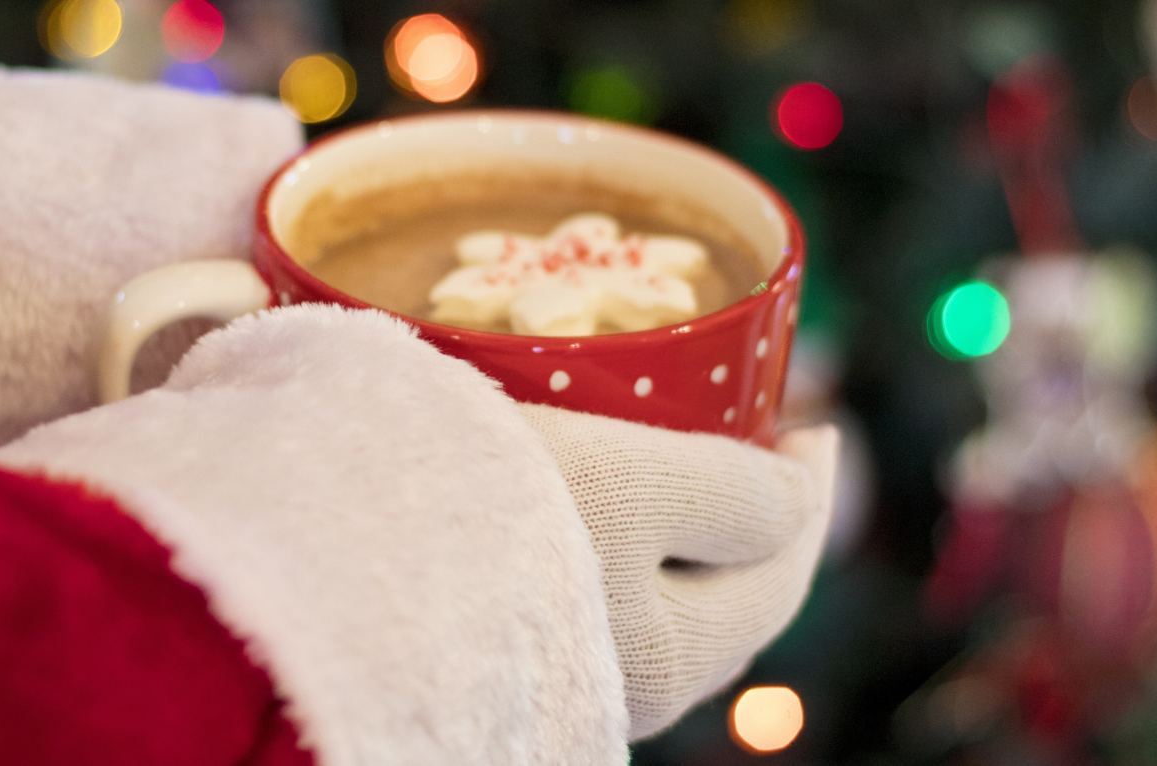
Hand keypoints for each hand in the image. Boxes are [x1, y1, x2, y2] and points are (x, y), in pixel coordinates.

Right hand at [520, 405, 836, 739]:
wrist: (344, 546)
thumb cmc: (499, 511)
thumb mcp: (629, 483)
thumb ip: (730, 494)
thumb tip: (801, 499)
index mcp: (670, 663)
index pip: (777, 583)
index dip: (807, 496)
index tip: (812, 427)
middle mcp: (625, 693)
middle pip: (727, 605)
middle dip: (754, 526)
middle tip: (763, 448)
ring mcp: (570, 676)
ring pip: (666, 607)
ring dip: (694, 539)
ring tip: (690, 474)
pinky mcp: (520, 644)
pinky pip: (609, 603)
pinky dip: (638, 552)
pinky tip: (610, 515)